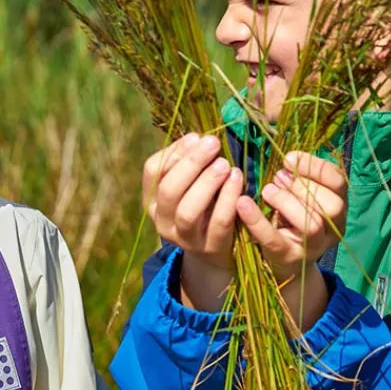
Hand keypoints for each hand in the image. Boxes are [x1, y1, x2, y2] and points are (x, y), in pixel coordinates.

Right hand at [142, 133, 243, 309]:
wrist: (214, 253)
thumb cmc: (203, 208)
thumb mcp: (190, 187)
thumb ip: (190, 165)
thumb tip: (198, 138)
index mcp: (153, 201)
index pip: (153, 172)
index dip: (174, 152)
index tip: (196, 136)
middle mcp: (162, 221)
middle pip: (169, 190)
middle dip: (191, 163)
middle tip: (212, 143)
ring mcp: (185, 238)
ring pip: (188, 211)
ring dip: (206, 183)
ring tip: (224, 164)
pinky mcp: (210, 247)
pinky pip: (218, 222)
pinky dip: (228, 199)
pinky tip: (237, 180)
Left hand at [236, 152, 346, 330]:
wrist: (283, 263)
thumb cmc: (291, 221)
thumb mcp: (302, 198)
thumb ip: (300, 178)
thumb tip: (287, 157)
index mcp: (338, 208)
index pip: (338, 181)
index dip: (315, 166)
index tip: (289, 157)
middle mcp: (331, 229)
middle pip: (332, 205)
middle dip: (304, 186)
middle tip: (278, 176)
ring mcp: (313, 247)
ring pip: (311, 224)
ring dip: (287, 201)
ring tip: (267, 191)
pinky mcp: (288, 258)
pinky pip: (274, 239)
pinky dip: (257, 221)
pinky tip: (243, 203)